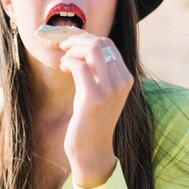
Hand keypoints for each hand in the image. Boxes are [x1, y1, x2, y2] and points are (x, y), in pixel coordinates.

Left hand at [59, 32, 133, 187]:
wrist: (92, 151)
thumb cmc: (91, 121)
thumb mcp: (100, 92)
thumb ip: (98, 71)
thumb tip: (81, 46)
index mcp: (126, 78)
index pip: (108, 44)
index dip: (86, 37)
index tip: (71, 41)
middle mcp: (121, 81)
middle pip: (100, 42)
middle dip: (77, 38)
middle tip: (63, 45)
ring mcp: (109, 89)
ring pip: (91, 49)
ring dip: (71, 48)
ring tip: (63, 58)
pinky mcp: (94, 97)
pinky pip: (79, 65)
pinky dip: (68, 62)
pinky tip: (63, 68)